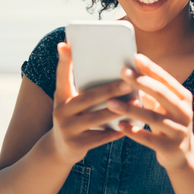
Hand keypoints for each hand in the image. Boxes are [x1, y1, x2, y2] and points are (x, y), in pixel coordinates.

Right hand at [51, 42, 127, 165]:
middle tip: (128, 83)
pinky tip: (129, 126)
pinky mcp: (76, 145)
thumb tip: (107, 68)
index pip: (61, 75)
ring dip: (118, 111)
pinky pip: (100, 137)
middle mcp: (61, 111)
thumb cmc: (73, 117)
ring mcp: (68, 129)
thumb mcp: (70, 101)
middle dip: (109, 90)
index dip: (63, 61)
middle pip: (87, 98)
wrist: (59, 149)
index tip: (65, 45)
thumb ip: (82, 87)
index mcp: (61, 96)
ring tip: (135, 103)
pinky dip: (115, 132)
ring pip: (96, 118)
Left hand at [107, 53, 193, 170]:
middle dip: (141, 82)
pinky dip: (133, 132)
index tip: (135, 56)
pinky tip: (119, 125)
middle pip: (161, 94)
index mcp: (183, 98)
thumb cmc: (167, 122)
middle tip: (122, 72)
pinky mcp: (170, 147)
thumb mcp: (165, 105)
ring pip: (152, 118)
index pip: (166, 79)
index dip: (151, 68)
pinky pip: (148, 139)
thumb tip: (130, 69)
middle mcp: (184, 113)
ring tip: (110, 103)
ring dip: (130, 109)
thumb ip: (152, 90)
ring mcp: (178, 131)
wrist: (182, 155)